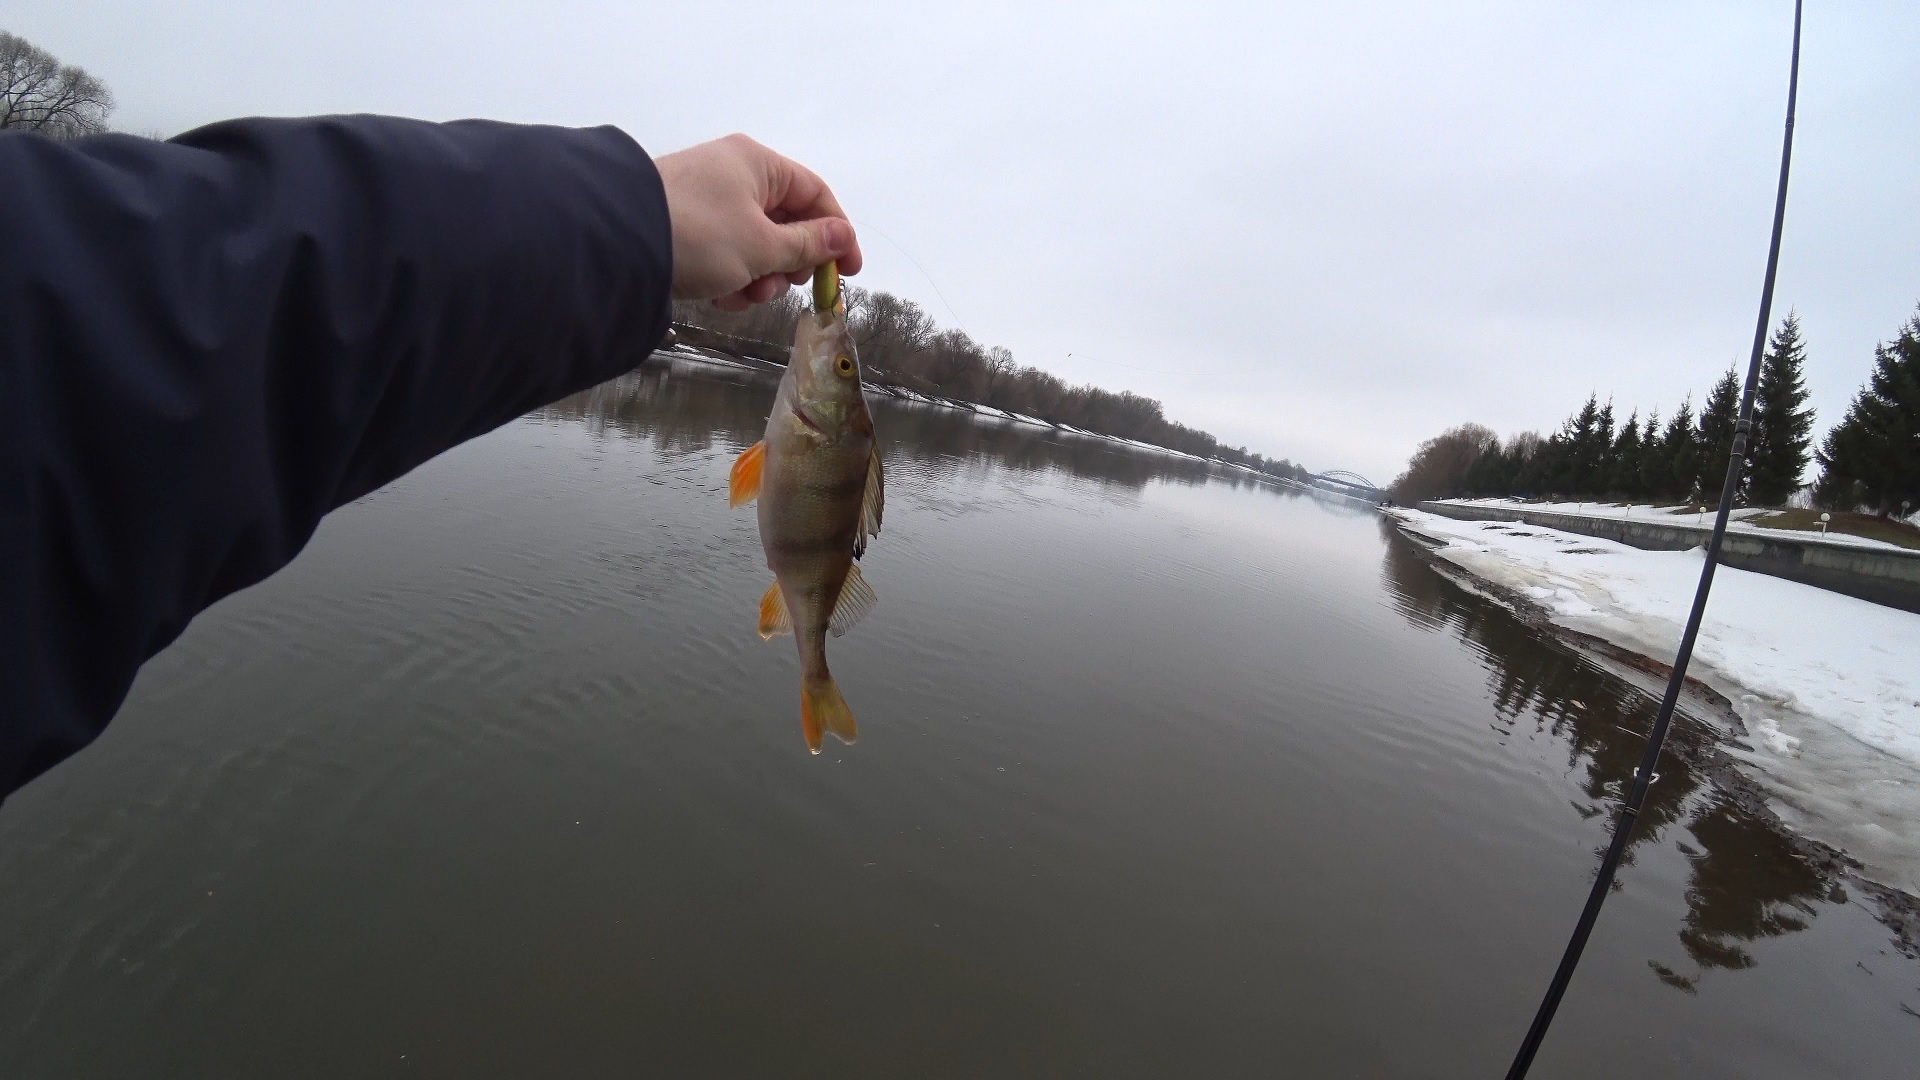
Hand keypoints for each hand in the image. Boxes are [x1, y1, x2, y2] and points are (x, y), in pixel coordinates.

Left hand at [654, 134, 863, 310]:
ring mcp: (707, 201)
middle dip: (788, 263)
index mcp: (757, 164)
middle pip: (785, 222)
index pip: (815, 195)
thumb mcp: (763, 245)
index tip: (848, 272)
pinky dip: (730, 278)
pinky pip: (726, 253)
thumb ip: (809, 244)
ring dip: (758, 277)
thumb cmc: (699, 235)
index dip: (837, 234)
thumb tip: (843, 235)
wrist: (615, 243)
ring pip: (756, 244)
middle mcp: (734, 174)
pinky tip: (717, 296)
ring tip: (741, 294)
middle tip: (780, 286)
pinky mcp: (686, 228)